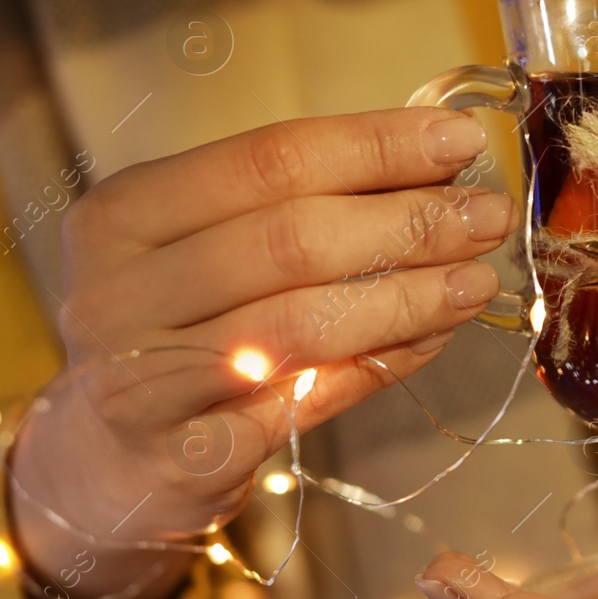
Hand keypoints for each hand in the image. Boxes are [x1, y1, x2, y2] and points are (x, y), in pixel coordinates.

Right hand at [10, 108, 510, 598]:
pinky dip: (383, 363)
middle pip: (291, 240)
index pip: (269, 160)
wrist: (110, 459)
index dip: (376, 146)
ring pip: (305, 322)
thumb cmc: (184, 326)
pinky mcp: (188, 455)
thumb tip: (441, 163)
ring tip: (477, 279)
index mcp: (126, 213)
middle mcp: (118, 291)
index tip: (461, 140)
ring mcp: (144, 380)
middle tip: (486, 216)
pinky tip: (436, 337)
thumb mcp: (215, 246)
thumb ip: (309, 203)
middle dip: (408, 222)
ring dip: (409, 296)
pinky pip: (310, 398)